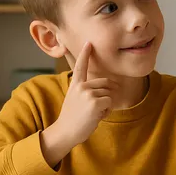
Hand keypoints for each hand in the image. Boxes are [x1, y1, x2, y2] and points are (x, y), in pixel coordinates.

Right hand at [41, 43, 118, 165]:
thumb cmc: (72, 118)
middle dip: (106, 95)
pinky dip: (107, 111)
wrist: (65, 132)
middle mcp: (81, 86)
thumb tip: (105, 86)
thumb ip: (85, 90)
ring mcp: (88, 93)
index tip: (89, 42)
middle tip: (93, 109)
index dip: (85, 54)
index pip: (81, 66)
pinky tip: (96, 117)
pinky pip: (110, 103)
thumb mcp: (75, 99)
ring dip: (106, 105)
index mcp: (75, 84)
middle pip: (106, 83)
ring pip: (109, 94)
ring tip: (92, 113)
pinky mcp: (95, 102)